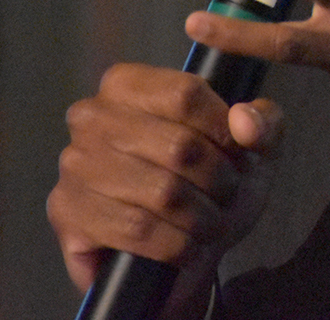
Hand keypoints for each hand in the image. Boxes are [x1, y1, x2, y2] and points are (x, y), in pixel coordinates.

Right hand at [47, 64, 283, 316]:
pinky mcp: (66, 212)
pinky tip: (186, 247)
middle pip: (179, 146)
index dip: (224, 129)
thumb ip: (264, 123)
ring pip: (162, 192)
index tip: (237, 152)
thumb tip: (243, 119)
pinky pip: (136, 229)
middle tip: (226, 194)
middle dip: (218, 179)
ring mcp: (74, 164)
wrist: (184, 247)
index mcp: (129, 83)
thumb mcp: (253, 146)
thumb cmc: (213, 182)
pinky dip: (176, 244)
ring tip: (210, 222)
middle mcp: (91, 116)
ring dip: (202, 216)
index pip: (186, 93)